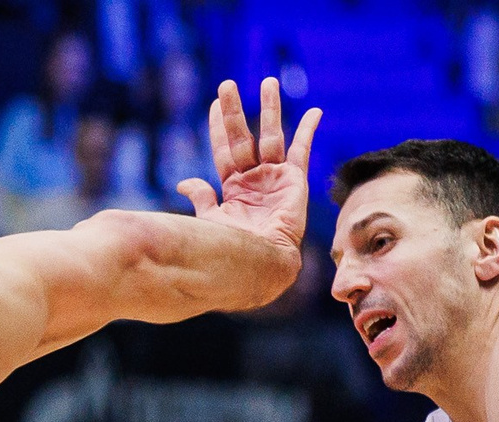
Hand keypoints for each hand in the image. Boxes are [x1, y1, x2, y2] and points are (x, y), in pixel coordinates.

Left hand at [177, 77, 320, 269]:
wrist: (260, 263)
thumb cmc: (234, 248)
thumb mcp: (211, 220)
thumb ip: (202, 198)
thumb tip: (183, 182)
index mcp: (234, 188)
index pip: (224, 150)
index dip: (219, 128)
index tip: (213, 104)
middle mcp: (254, 179)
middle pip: (243, 137)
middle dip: (235, 112)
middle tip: (227, 85)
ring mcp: (275, 178)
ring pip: (271, 136)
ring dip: (270, 109)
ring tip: (268, 82)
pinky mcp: (295, 181)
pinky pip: (302, 151)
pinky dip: (308, 131)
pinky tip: (314, 112)